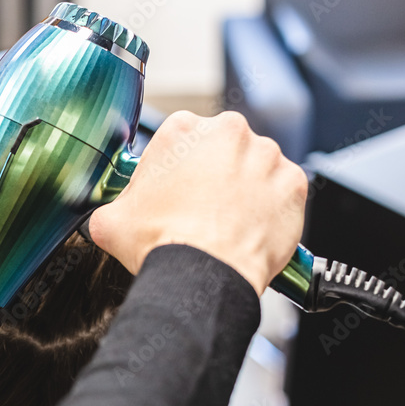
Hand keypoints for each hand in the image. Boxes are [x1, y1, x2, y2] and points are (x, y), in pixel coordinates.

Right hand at [88, 111, 306, 294]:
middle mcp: (229, 132)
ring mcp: (267, 156)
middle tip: (201, 207)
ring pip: (255, 167)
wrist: (203, 275)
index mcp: (182, 130)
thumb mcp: (111, 221)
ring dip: (244, 188)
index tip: (175, 188)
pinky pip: (283, 192)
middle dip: (214, 173)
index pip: (181, 137)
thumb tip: (110, 216)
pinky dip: (272, 208)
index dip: (176, 166)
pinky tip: (251, 229)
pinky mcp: (294, 184)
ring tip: (227, 223)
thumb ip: (112, 206)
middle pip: (222, 147)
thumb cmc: (162, 244)